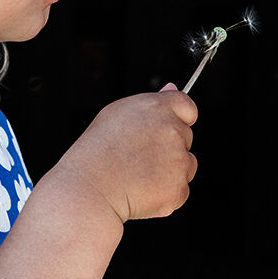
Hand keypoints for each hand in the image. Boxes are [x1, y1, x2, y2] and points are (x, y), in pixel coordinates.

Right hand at [58, 83, 197, 222]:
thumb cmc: (98, 148)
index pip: (187, 106)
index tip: (168, 126)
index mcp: (157, 107)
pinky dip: (166, 191)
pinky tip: (142, 188)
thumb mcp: (117, 112)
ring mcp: (178, 160)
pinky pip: (180, 188)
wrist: (90, 186)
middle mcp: (172, 131)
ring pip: (186, 163)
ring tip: (138, 172)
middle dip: (169, 144)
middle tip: (139, 153)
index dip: (179, 117)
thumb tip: (172, 87)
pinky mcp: (179, 188)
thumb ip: (151, 100)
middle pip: (185, 136)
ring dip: (171, 168)